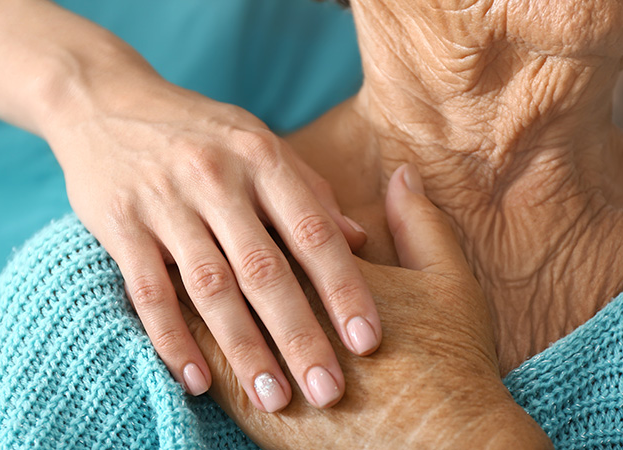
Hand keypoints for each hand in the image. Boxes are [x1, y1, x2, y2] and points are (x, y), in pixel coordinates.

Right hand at [45, 81, 380, 411]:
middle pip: (264, 269)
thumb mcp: (258, 142)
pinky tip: (196, 380)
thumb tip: (361, 242)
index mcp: (260, 156)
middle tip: (327, 390)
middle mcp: (215, 177)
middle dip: (299, 335)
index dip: (343, 289)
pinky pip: (148, 290)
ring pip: (209, 287)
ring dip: (243, 349)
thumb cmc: (198, 130)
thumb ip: (309, 190)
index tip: (367, 342)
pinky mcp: (119, 224)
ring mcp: (163, 201)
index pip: (313, 231)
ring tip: (273, 398)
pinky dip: (172, 338)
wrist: (103, 100)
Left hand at [183, 165, 550, 448]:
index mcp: (326, 261)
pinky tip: (177, 347)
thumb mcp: (448, 282)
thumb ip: (420, 224)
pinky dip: (183, 355)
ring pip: (208, 310)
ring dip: (191, 295)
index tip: (231, 199)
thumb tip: (404, 177)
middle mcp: (288, 301)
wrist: (450, 440)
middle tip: (196, 237)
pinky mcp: (250, 404)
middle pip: (236, 262)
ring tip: (169, 281)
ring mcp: (265, 353)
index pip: (278, 226)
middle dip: (216, 246)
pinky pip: (203, 368)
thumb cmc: (452, 359)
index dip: (257, 214)